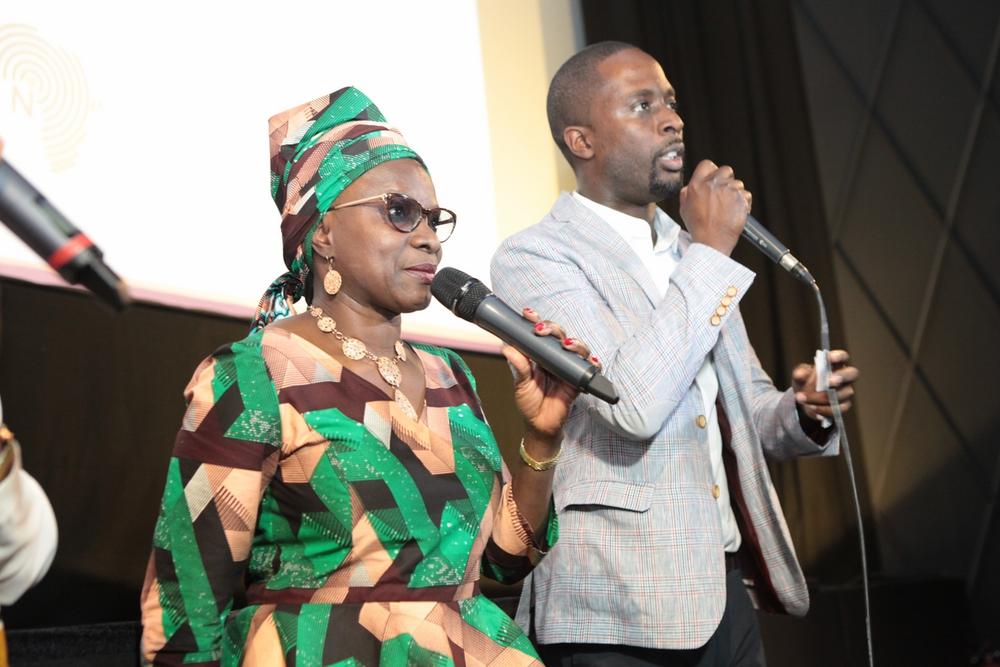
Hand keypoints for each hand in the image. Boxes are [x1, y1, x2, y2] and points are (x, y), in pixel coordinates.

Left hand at [502, 308, 593, 442]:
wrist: (540, 425)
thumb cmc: (530, 403)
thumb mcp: (521, 384)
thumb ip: (518, 366)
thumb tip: (508, 348)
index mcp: (539, 355)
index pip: (540, 333)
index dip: (536, 321)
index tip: (528, 314)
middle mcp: (555, 357)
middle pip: (559, 335)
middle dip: (553, 328)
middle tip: (542, 331)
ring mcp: (568, 367)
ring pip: (577, 348)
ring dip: (574, 343)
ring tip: (566, 344)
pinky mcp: (579, 380)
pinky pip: (591, 369)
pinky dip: (594, 363)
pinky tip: (591, 361)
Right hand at [678, 159, 751, 255]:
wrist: (711, 242)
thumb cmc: (698, 228)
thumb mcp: (684, 209)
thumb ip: (687, 193)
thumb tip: (690, 187)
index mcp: (697, 185)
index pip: (707, 164)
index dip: (711, 171)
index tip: (714, 179)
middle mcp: (713, 184)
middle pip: (725, 170)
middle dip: (726, 180)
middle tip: (723, 194)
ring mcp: (728, 190)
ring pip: (737, 183)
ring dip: (735, 193)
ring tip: (728, 207)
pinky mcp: (741, 198)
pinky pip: (746, 195)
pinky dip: (743, 203)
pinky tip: (735, 212)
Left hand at [792, 349, 858, 422]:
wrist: (804, 399)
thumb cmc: (804, 381)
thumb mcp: (799, 376)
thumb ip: (800, 373)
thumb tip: (801, 375)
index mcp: (835, 364)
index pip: (842, 356)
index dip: (838, 356)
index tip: (829, 358)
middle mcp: (845, 377)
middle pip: (852, 373)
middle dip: (841, 377)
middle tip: (828, 381)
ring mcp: (846, 392)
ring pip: (841, 394)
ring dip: (821, 397)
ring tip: (803, 398)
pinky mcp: (843, 406)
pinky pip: (837, 409)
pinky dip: (823, 409)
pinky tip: (811, 407)